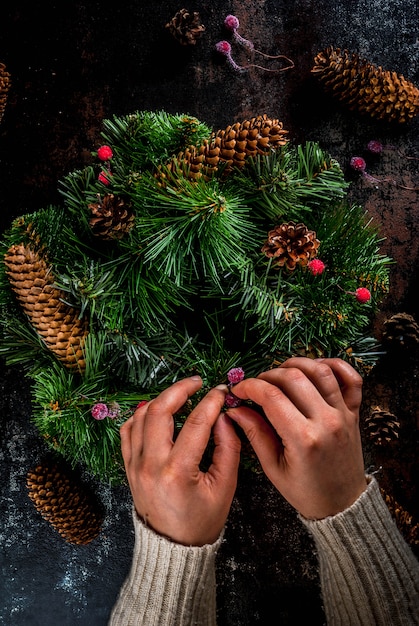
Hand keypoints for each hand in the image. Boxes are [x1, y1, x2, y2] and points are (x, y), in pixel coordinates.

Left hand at [120, 376, 240, 545]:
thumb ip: (228, 447)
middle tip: (196, 382)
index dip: (211, 401)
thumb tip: (224, 415)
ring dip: (160, 400)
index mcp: (177, 472)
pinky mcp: (128, 466)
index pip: (196, 423)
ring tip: (180, 395)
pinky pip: (128, 430)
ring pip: (140, 416)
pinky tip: (157, 411)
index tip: (220, 391)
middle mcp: (150, 465)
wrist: (173, 548)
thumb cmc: (202, 520)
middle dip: (179, 389)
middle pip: (158, 410)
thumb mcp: (225, 487)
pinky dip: (141, 415)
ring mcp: (134, 465)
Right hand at [227, 357, 366, 519]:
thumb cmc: (306, 491)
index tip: (238, 390)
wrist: (342, 505)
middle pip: (294, 377)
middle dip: (268, 375)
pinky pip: (352, 379)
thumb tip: (235, 409)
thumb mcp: (273, 468)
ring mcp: (343, 414)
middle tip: (256, 386)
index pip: (271, 396)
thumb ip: (254, 433)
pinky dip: (335, 366)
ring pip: (321, 371)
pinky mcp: (354, 412)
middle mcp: (326, 421)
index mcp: (303, 438)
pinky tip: (316, 367)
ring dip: (297, 364)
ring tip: (280, 374)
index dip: (250, 387)